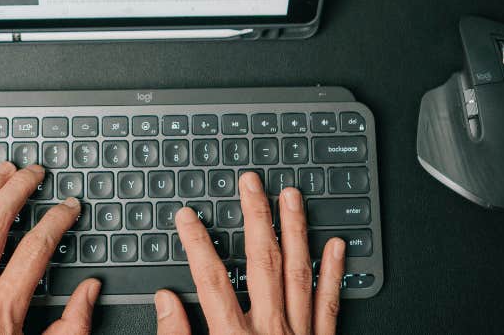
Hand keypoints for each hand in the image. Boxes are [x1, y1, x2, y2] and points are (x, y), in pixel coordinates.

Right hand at [155, 173, 344, 334]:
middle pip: (262, 262)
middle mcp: (271, 333)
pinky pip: (330, 306)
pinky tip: (336, 246)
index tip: (188, 216)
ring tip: (292, 197)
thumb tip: (167, 302)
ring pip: (298, 273)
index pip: (212, 280)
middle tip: (251, 183)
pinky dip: (333, 274)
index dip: (197, 243)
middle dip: (255, 216)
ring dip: (295, 230)